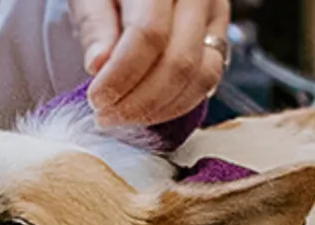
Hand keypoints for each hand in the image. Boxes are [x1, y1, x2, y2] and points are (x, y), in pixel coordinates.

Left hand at [69, 0, 230, 126]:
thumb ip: (95, 25)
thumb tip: (97, 65)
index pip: (149, 34)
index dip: (122, 75)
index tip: (97, 99)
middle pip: (180, 61)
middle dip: (141, 101)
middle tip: (107, 115)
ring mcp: (215, 18)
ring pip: (201, 77)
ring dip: (161, 108)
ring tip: (124, 116)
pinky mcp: (219, 38)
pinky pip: (208, 81)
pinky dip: (177, 103)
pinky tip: (148, 109)